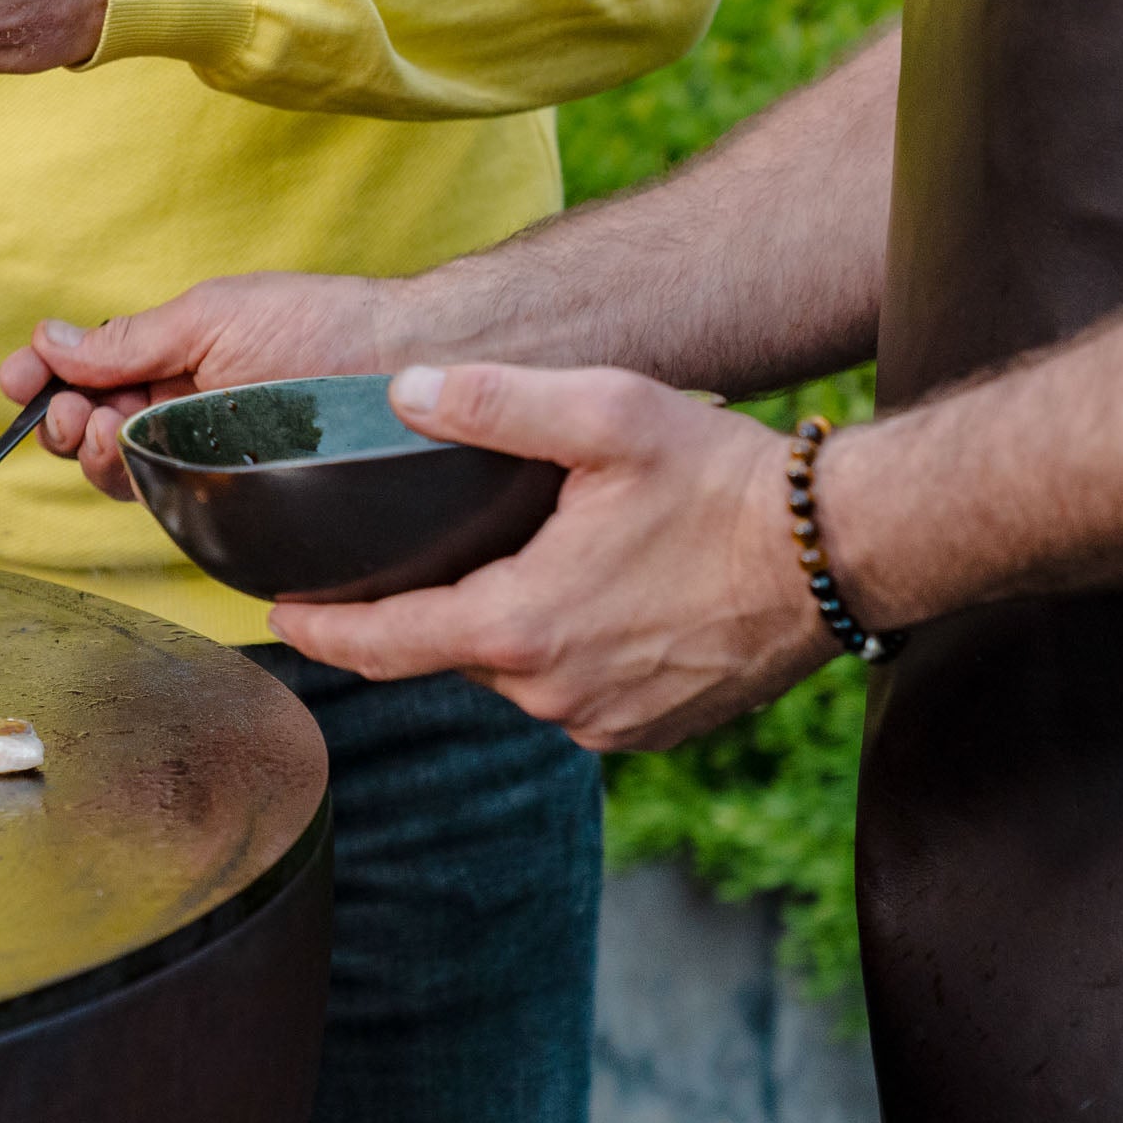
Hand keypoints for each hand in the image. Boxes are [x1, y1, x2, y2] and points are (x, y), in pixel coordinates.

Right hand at [0, 273, 411, 499]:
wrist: (400, 364)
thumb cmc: (320, 325)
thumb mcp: (210, 317)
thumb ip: (127, 340)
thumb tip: (50, 340)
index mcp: (172, 358)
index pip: (89, 376)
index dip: (44, 380)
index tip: (15, 381)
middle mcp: (181, 411)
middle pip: (91, 429)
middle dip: (63, 420)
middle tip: (73, 410)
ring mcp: (201, 457)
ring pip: (118, 470)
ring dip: (90, 452)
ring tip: (105, 428)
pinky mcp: (228, 499)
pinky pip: (163, 502)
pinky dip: (132, 481)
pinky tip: (134, 457)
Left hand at [267, 365, 838, 751]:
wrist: (843, 551)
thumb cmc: (725, 481)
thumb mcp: (604, 414)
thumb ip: (493, 401)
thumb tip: (401, 390)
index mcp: (520, 625)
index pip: (383, 643)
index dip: (322, 630)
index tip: (278, 619)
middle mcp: (550, 691)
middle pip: (452, 652)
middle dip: (430, 610)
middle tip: (419, 560)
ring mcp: (601, 720)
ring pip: (517, 674)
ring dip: (509, 628)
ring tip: (534, 565)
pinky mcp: (648, 732)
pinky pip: (574, 697)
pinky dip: (567, 655)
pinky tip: (597, 603)